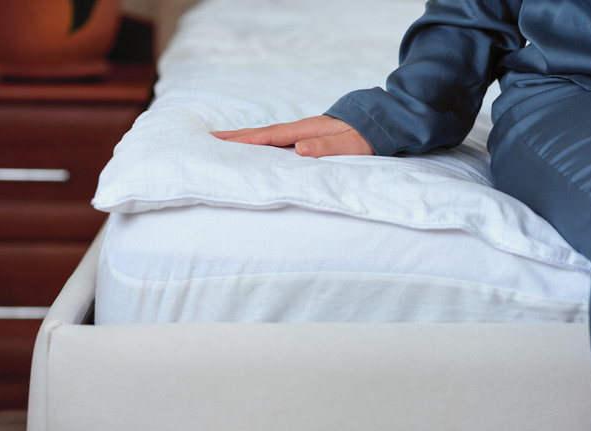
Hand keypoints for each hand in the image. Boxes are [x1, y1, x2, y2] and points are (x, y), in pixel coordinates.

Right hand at [211, 115, 373, 157]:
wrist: (381, 121)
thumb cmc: (367, 135)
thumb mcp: (351, 144)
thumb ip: (327, 146)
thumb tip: (300, 149)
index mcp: (307, 130)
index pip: (271, 137)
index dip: (247, 141)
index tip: (222, 142)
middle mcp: (301, 129)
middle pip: (263, 133)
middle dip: (237, 137)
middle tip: (209, 138)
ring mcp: (303, 132)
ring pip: (268, 136)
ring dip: (246, 140)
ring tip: (223, 143)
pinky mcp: (307, 137)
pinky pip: (277, 141)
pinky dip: (261, 143)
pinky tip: (256, 149)